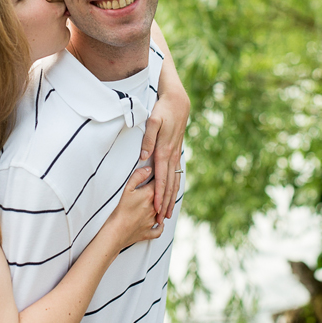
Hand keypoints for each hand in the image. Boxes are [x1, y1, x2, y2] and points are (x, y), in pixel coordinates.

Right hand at [103, 167, 161, 248]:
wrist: (116, 231)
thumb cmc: (120, 209)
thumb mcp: (127, 188)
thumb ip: (138, 176)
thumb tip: (149, 169)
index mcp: (150, 195)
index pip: (159, 183)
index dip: (159, 177)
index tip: (158, 173)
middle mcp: (155, 208)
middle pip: (162, 197)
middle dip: (161, 192)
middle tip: (159, 187)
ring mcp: (152, 222)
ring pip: (162, 213)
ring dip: (161, 208)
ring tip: (159, 204)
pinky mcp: (148, 232)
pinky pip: (158, 230)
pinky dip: (160, 227)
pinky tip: (160, 224)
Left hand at [140, 91, 188, 225]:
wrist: (178, 103)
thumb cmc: (163, 111)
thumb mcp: (153, 122)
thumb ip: (147, 140)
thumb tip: (143, 158)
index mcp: (164, 151)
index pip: (160, 178)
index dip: (158, 194)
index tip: (155, 208)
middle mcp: (171, 156)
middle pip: (168, 184)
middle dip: (165, 202)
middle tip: (162, 219)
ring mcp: (176, 155)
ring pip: (174, 181)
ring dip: (171, 198)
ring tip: (168, 213)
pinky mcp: (177, 152)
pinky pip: (176, 173)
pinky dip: (175, 187)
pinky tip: (173, 194)